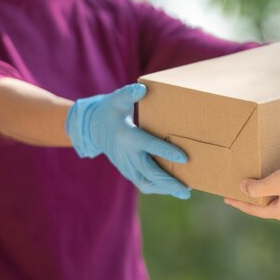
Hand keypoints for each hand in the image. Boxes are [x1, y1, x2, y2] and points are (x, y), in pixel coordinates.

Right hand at [66, 83, 190, 198]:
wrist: (92, 128)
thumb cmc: (110, 111)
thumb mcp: (116, 99)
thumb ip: (128, 94)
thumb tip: (142, 89)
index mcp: (128, 136)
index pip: (150, 145)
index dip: (167, 151)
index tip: (185, 158)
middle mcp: (127, 154)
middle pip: (150, 172)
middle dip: (169, 183)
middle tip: (187, 190)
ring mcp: (126, 166)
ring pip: (146, 183)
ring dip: (165, 188)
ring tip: (183, 190)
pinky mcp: (127, 171)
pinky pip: (143, 184)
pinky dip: (157, 188)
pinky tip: (171, 187)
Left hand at [224, 163, 279, 221]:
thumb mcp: (274, 183)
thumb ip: (256, 188)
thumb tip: (242, 189)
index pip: (255, 210)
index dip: (240, 202)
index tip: (227, 198)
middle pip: (267, 206)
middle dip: (254, 198)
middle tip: (242, 190)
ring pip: (279, 201)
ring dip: (268, 193)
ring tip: (260, 184)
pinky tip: (279, 183)